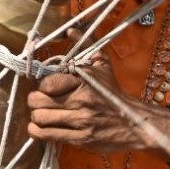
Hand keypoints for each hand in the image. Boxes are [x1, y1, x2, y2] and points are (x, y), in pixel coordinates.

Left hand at [27, 57, 153, 153]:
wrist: (135, 122)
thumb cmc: (113, 92)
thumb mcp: (102, 66)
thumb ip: (86, 45)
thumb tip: (70, 29)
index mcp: (84, 81)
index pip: (47, 83)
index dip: (42, 86)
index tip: (46, 88)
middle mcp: (81, 101)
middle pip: (38, 101)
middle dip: (34, 101)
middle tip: (39, 101)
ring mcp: (81, 122)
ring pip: (40, 118)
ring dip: (36, 117)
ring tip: (41, 114)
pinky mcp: (81, 139)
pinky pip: (48, 136)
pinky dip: (37, 132)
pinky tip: (39, 128)